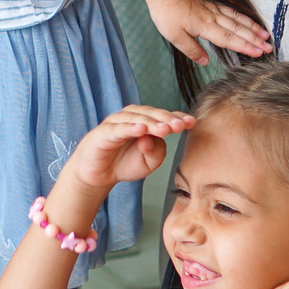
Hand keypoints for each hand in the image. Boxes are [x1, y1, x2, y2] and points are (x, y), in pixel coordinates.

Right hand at [57, 105, 191, 208]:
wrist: (97, 175)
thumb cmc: (124, 164)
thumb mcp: (149, 162)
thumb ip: (157, 152)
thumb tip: (152, 139)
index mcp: (145, 122)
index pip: (163, 116)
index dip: (177, 118)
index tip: (191, 123)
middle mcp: (131, 118)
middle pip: (151, 113)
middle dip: (166, 119)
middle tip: (179, 126)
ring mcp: (116, 123)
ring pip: (136, 118)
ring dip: (151, 122)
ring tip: (164, 129)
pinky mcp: (103, 133)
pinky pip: (118, 128)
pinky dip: (130, 128)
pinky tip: (141, 130)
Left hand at [146, 0, 272, 63]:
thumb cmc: (166, 13)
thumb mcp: (174, 36)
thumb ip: (191, 49)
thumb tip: (205, 62)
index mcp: (205, 27)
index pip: (230, 40)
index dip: (245, 47)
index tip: (259, 53)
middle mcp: (213, 17)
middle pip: (238, 30)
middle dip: (255, 39)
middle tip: (269, 47)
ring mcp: (213, 8)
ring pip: (237, 19)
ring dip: (253, 28)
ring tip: (266, 35)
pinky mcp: (211, 3)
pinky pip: (232, 10)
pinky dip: (243, 17)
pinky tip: (248, 20)